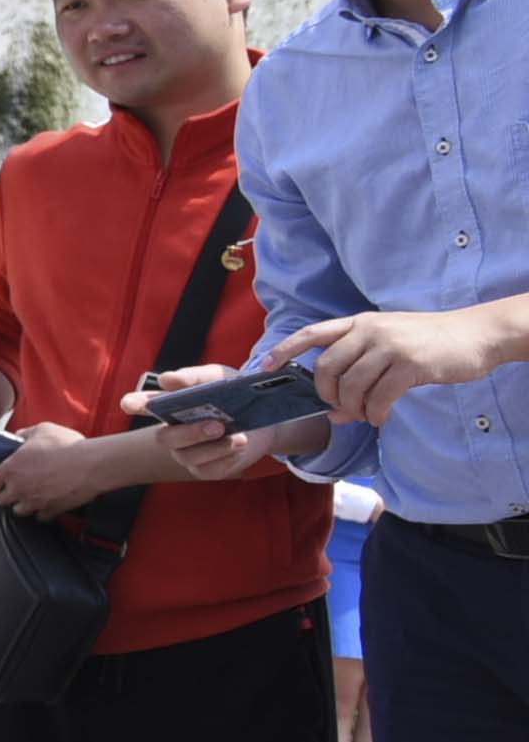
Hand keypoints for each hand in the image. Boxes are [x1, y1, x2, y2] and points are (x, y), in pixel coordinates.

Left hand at [0, 422, 140, 519]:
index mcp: (12, 469)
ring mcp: (35, 501)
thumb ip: (26, 434)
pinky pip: (41, 516)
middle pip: (0, 501)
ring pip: (19, 510)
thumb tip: (20, 435)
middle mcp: (20, 488)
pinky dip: (42, 511)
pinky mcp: (52, 509)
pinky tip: (46, 502)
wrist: (93, 464)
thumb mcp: (43, 430)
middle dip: (2, 495)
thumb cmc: (68, 446)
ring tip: (28, 495)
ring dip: (21, 504)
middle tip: (8, 488)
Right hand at [136, 362, 306, 483]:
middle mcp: (173, 433)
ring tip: (240, 438)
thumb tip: (166, 380)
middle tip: (216, 425)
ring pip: (189, 457)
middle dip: (189, 433)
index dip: (134, 404)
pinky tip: (240, 447)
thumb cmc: (236, 395)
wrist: (268, 420)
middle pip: (165, 438)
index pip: (145, 405)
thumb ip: (194, 377)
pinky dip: (228, 458)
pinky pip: (210, 469)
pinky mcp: (206, 470)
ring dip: (215, 447)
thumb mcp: (220, 378)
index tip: (128, 404)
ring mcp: (187, 454)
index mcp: (171, 407)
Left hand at [287, 306, 509, 425]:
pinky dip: (375, 414)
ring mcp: (390, 346)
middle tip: (339, 409)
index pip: (312, 333)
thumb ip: (360, 368)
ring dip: (353, 408)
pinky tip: (380, 419)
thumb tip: (334, 410)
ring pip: (351, 386)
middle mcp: (370, 331)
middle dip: (326, 394)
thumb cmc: (430, 342)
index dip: (285, 349)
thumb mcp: (390, 342)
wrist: (476, 334)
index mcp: (360, 323)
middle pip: (326, 368)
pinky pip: (379, 397)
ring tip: (365, 415)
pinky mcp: (410, 364)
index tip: (265, 366)